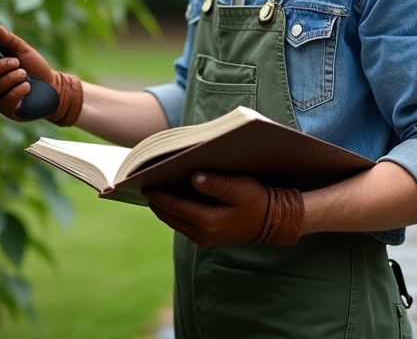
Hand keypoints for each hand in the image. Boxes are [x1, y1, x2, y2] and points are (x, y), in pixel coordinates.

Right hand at [0, 25, 82, 124]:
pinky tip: (27, 87)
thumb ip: (11, 41)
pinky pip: (5, 100)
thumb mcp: (25, 51)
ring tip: (25, 75)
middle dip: (3, 66)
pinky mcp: (6, 109)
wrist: (53, 87)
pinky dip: (17, 91)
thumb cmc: (36, 68)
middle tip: (18, 63)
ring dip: (12, 78)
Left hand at [141, 172, 304, 247]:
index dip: (157, 194)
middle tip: (143, 182)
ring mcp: (204, 239)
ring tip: (153, 188)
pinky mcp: (207, 238)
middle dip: (156, 200)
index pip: (174, 206)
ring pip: (174, 221)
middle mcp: (202, 234)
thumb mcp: (239, 188)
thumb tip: (193, 177)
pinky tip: (171, 198)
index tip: (143, 182)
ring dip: (164, 207)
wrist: (273, 221)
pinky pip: (183, 224)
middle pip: (169, 215)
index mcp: (208, 222)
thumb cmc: (257, 201)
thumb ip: (216, 183)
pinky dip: (174, 211)